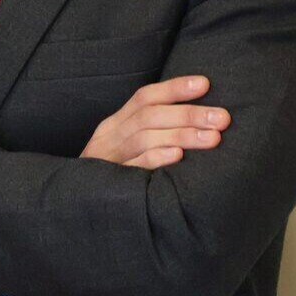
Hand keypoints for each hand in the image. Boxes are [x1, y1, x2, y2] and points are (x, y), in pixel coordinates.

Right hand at [80, 75, 230, 168]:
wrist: (73, 211)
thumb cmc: (114, 178)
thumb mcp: (125, 150)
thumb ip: (151, 135)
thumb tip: (199, 123)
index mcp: (115, 125)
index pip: (145, 97)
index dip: (174, 89)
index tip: (205, 84)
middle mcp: (110, 137)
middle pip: (149, 115)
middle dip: (188, 114)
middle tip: (222, 118)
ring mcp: (107, 158)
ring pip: (144, 137)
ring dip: (181, 135)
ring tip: (213, 138)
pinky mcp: (109, 182)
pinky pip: (133, 167)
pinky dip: (156, 158)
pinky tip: (178, 157)